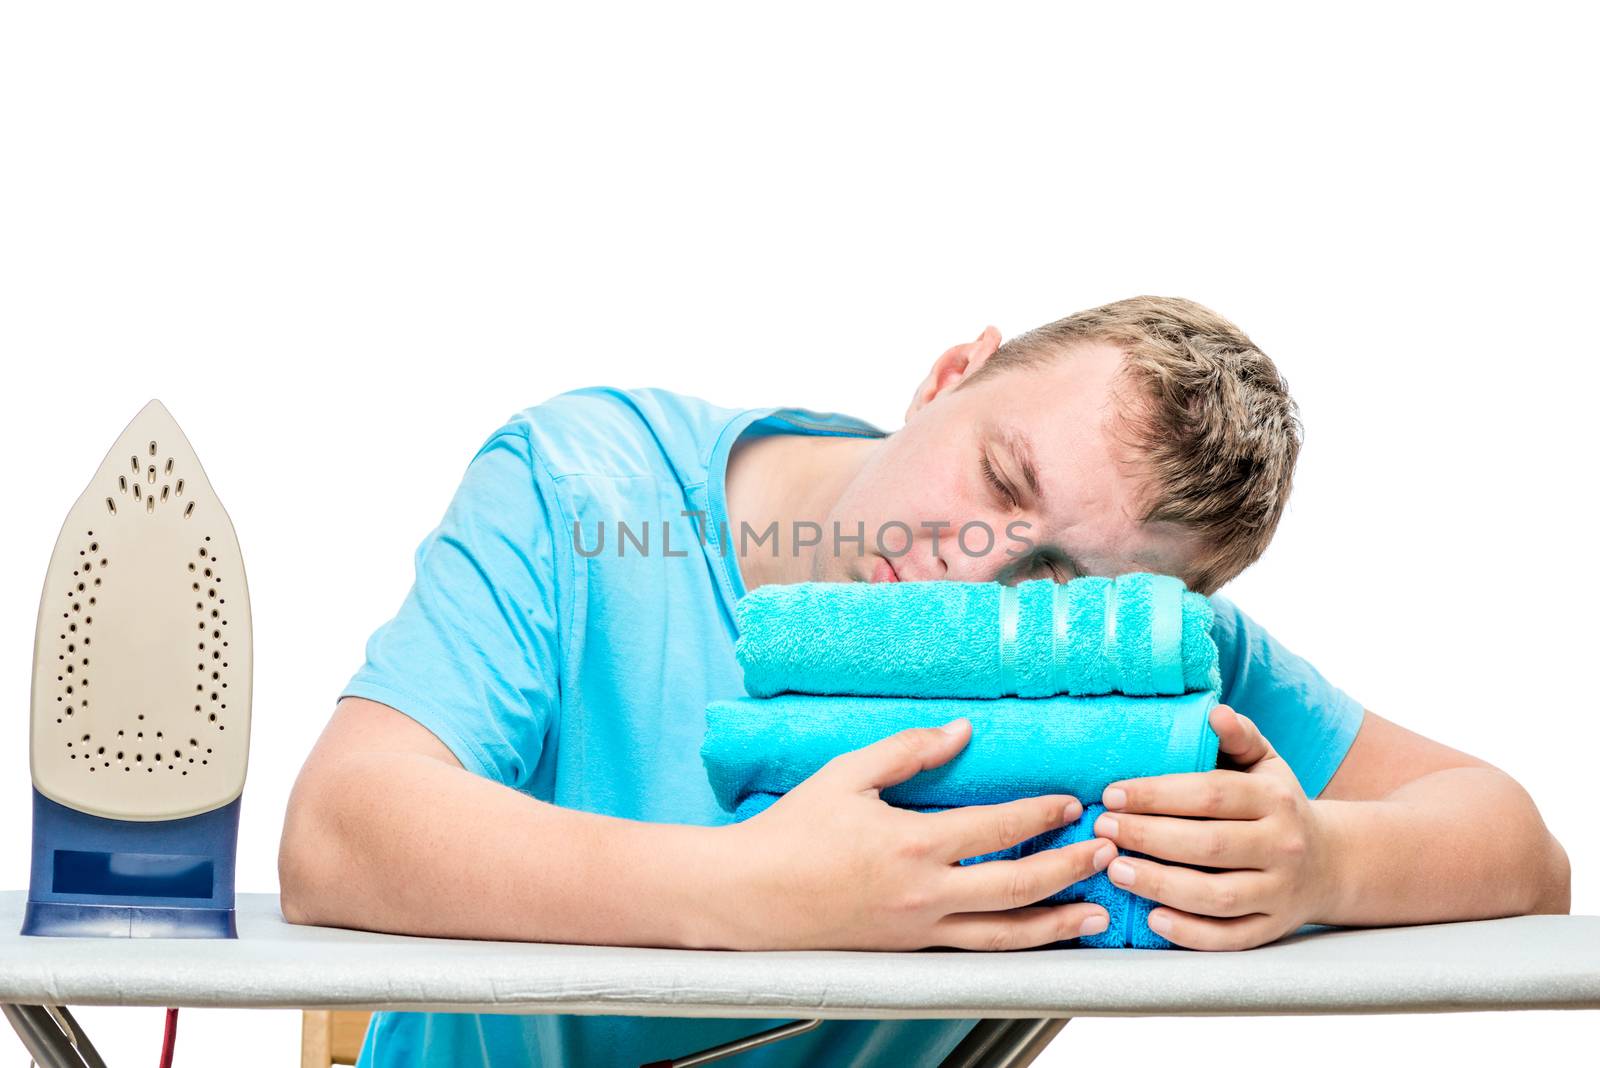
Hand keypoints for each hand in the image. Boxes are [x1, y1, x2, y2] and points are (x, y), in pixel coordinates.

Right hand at [714, 718, 1117, 950]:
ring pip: (1004, 937)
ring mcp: (918, 932)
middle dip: (1069, 869)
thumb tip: (962, 731)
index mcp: (913, 843)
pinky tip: (1035, 937)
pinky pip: (974, 954)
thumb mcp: (848, 773)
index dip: (1042, 814)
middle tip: (1105, 852)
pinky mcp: (907, 952)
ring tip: (1095, 914)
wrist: (748, 897)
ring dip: (1056, 923)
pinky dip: (1014, 947)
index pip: (998, 829)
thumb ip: (909, 749)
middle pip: (1018, 888)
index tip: (1071, 802)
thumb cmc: (792, 831)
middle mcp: (924, 894)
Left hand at [1091, 704, 1339, 949]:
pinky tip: (1152, 918)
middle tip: (1102, 830)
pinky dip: (1190, 932)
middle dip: (1147, 837)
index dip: (1157, 794)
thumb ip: (1240, 737)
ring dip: (1160, 885)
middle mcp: (1282, 846)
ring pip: (1216, 897)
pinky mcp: (1272, 929)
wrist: (1331, 862)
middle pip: (1208, 845)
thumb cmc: (1277, 805)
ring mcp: (1279, 893)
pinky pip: (1229, 938)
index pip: (1211, 794)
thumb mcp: (1267, 764)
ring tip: (1115, 870)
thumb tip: (1215, 713)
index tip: (1111, 794)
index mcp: (1276, 799)